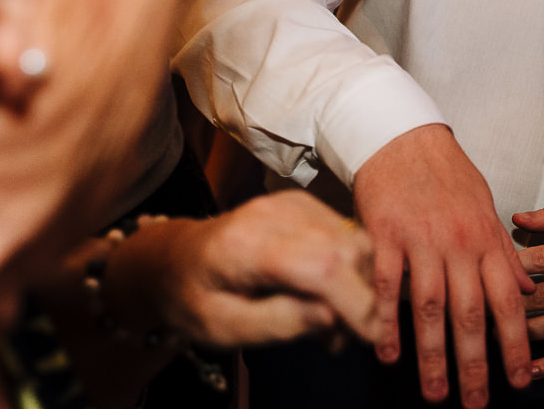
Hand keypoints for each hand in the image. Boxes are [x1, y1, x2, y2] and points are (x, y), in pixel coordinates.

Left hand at [125, 191, 382, 347]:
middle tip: (338, 340)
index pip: (321, 265)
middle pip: (347, 249)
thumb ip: (278, 322)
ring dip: (358, 286)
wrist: (173, 258)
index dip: (357, 302)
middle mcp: (274, 214)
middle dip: (361, 299)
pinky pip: (346, 233)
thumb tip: (332, 317)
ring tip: (328, 323)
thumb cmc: (193, 298)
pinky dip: (349, 269)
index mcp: (247, 245)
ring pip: (354, 240)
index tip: (370, 337)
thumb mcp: (223, 329)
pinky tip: (326, 296)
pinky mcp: (301, 203)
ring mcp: (290, 203)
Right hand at [353, 124, 534, 407]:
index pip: (508, 301)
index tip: (521, 380)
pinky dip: (387, 323)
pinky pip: (386, 287)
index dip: (516, 344)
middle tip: (475, 404)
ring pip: (429, 308)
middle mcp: (458, 244)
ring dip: (432, 355)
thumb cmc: (447, 173)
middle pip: (469, 314)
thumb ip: (504, 251)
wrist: (404, 137)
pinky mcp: (385, 236)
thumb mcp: (486, 207)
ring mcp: (421, 241)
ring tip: (435, 394)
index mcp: (486, 239)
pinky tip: (389, 354)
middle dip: (475, 364)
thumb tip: (529, 288)